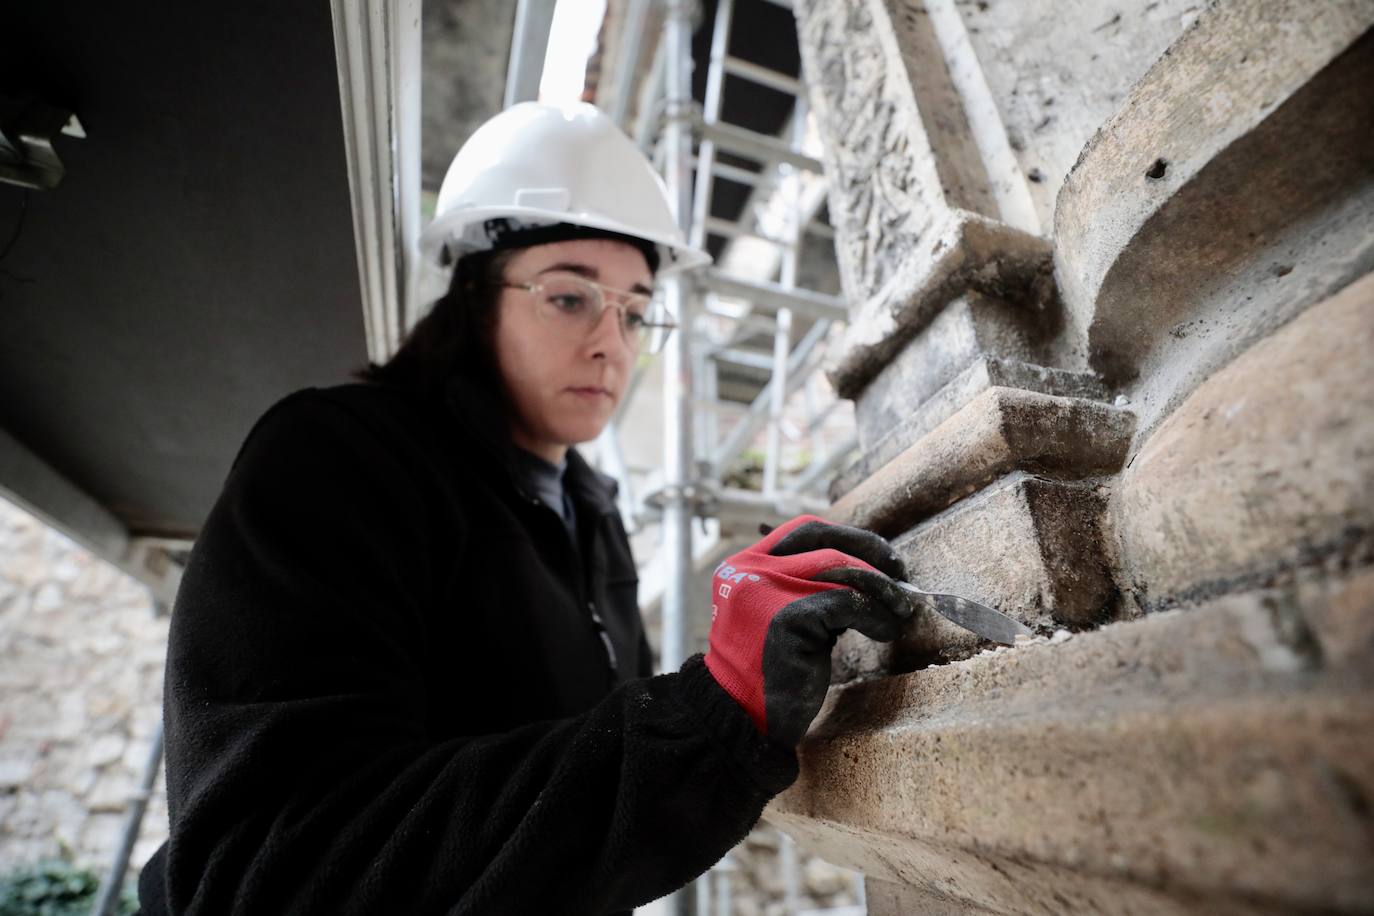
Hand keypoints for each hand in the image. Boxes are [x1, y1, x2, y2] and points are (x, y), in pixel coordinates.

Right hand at [702, 515, 910, 748]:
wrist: (743, 717)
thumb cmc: (771, 672)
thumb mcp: (788, 617)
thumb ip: (811, 589)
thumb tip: (871, 574)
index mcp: (747, 566)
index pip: (804, 531)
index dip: (848, 537)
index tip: (881, 557)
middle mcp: (752, 570)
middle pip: (824, 540)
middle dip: (870, 553)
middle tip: (900, 575)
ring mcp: (767, 589)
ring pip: (840, 568)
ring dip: (881, 589)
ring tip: (899, 611)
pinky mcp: (788, 616)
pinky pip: (848, 602)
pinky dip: (876, 615)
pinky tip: (886, 631)